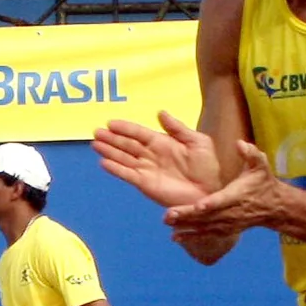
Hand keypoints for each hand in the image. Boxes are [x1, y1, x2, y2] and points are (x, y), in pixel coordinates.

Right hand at [95, 110, 224, 210]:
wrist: (211, 192)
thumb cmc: (208, 168)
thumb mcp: (197, 141)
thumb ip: (178, 128)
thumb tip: (161, 112)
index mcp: (162, 142)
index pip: (139, 133)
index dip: (125, 128)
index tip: (110, 122)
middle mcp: (151, 155)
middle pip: (127, 145)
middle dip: (112, 139)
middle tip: (96, 132)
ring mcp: (147, 170)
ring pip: (123, 158)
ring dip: (109, 151)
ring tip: (95, 144)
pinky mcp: (145, 184)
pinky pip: (127, 174)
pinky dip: (116, 169)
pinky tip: (104, 162)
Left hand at [163, 140, 290, 251]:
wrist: (272, 207)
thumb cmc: (262, 183)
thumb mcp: (260, 165)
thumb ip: (251, 153)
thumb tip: (240, 143)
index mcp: (237, 195)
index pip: (222, 200)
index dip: (210, 203)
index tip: (197, 206)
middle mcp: (230, 212)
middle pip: (207, 216)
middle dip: (188, 217)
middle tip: (168, 215)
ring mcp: (227, 223)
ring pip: (205, 227)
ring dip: (186, 228)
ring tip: (168, 226)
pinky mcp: (224, 230)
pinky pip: (207, 235)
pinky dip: (191, 237)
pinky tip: (175, 237)